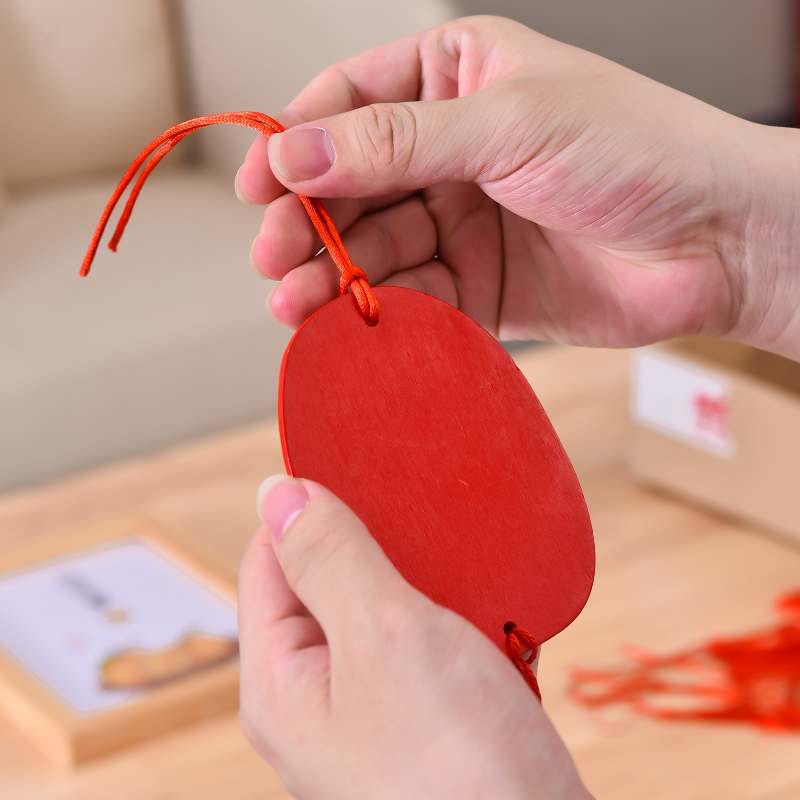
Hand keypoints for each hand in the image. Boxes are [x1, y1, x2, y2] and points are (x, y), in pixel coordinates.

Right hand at [237, 15, 799, 360]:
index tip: (259, 185)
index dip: (296, 144)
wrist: (715, 242)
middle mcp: (451, 149)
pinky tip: (356, 325)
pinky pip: (416, 298)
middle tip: (273, 261)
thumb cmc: (636, 151)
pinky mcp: (478, 285)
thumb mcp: (508, 125)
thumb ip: (396, 144)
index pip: (349, 103)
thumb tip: (295, 153)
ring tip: (297, 305)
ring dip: (335, 278)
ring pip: (377, 249)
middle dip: (308, 226)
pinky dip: (385, 313)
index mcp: (456, 78)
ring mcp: (462, 219)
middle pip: (351, 186)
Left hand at [239, 476, 592, 799]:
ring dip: (423, 585)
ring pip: (382, 613)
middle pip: (324, 585)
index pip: (267, 561)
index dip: (306, 510)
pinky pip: (425, 647)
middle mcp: (316, 702)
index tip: (358, 472)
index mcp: (281, 684)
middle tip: (423, 525)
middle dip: (374, 548)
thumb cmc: (461, 766)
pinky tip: (489, 619)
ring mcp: (370, 716)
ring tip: (463, 575)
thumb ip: (328, 559)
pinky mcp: (422, 726)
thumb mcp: (384, 636)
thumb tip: (275, 494)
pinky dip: (454, 622)